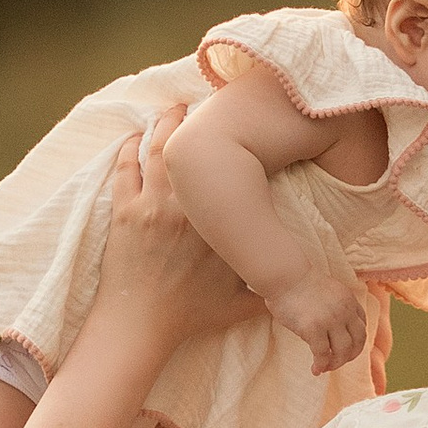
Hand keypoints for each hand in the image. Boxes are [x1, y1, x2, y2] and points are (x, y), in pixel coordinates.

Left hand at [91, 110, 255, 354]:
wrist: (140, 324)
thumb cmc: (190, 314)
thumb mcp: (242, 303)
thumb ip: (271, 286)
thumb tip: (302, 279)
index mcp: (217, 225)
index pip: (231, 175)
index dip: (235, 149)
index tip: (241, 131)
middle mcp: (187, 208)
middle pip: (192, 150)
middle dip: (196, 121)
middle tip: (203, 103)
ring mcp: (153, 207)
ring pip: (158, 151)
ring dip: (165, 125)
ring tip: (174, 109)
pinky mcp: (125, 213)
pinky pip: (125, 170)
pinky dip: (129, 148)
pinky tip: (135, 136)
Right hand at [263, 263, 370, 376]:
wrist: (284, 275)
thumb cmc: (298, 282)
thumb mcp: (328, 290)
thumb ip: (335, 306)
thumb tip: (331, 326)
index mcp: (349, 300)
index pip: (361, 326)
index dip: (356, 341)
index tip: (347, 349)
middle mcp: (344, 311)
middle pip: (358, 341)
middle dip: (350, 356)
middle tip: (338, 362)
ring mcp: (330, 320)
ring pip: (343, 351)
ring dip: (336, 363)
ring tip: (326, 367)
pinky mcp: (314, 329)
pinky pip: (322, 354)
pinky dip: (321, 365)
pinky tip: (315, 369)